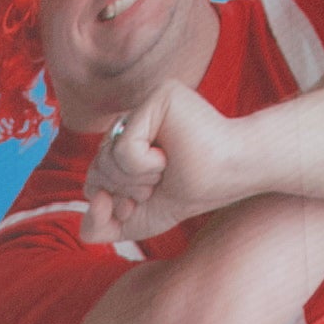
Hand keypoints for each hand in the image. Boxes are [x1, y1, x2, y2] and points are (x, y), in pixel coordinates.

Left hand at [81, 81, 247, 244]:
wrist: (231, 177)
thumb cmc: (188, 195)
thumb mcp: (132, 223)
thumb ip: (96, 228)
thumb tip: (92, 199)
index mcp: (124, 143)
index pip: (93, 179)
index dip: (113, 202)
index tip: (147, 199)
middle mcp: (131, 121)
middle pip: (96, 168)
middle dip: (125, 191)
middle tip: (157, 185)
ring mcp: (143, 106)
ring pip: (107, 158)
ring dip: (137, 179)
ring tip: (166, 169)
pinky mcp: (159, 95)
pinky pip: (125, 146)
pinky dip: (144, 165)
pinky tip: (168, 155)